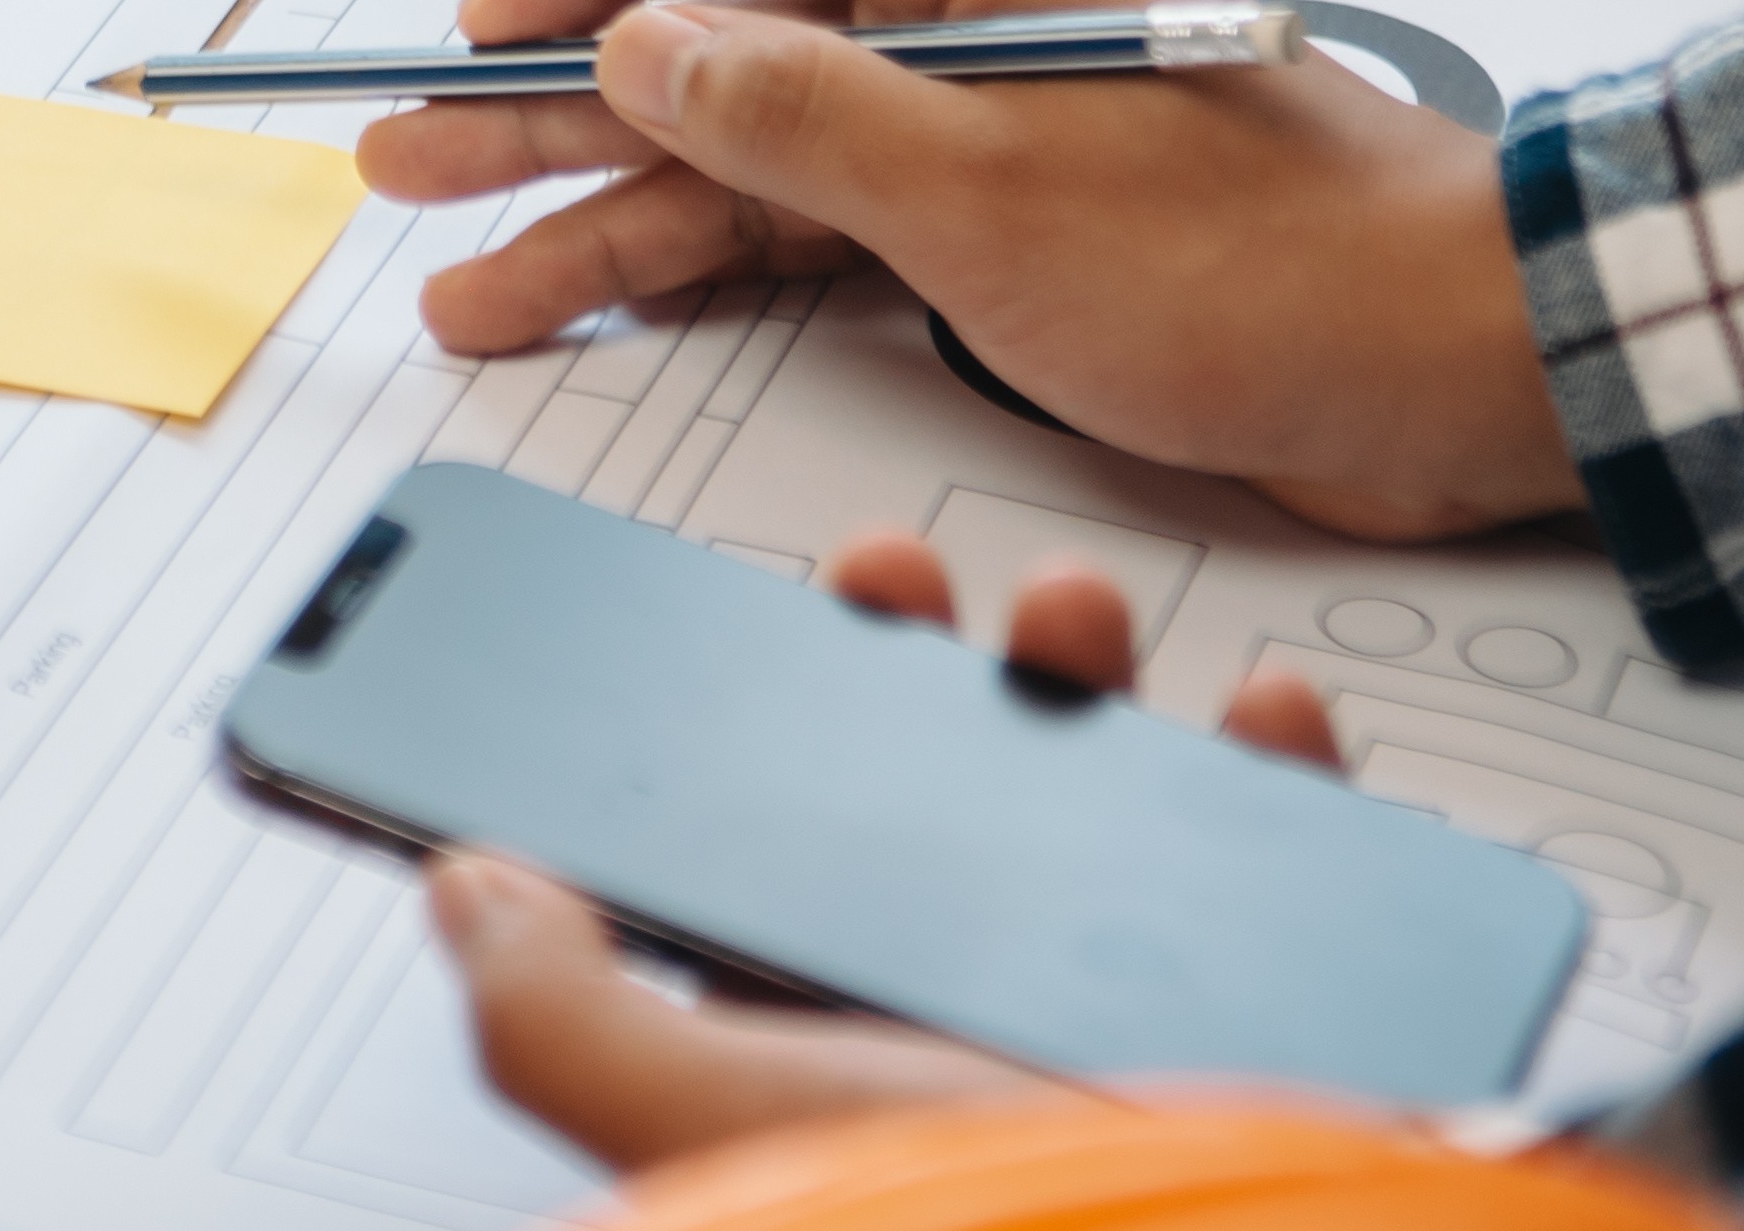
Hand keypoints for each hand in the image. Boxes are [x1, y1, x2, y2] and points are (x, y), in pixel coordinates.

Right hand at [358, 0, 1575, 539]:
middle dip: (552, 108)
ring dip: (611, 216)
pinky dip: (714, 271)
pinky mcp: (1013, 237)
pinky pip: (818, 232)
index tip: (470, 36)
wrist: (1463, 373)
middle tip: (399, 158)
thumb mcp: (990, 188)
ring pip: (752, 155)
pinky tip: (608, 310)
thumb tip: (637, 46)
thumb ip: (798, 111)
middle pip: (714, 39)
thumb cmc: (1263, 264)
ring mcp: (987, 130)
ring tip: (458, 285)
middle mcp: (971, 14)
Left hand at [428, 542, 1344, 1165]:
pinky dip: (1273, 762)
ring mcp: (1128, 1010)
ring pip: (1086, 797)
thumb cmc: (1002, 1222)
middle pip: (915, 806)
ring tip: (1066, 616)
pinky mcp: (1278, 1000)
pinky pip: (1275, 851)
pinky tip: (1257, 713)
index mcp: (830, 1057)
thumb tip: (465, 891)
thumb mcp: (724, 1125)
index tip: (703, 624)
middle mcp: (970, 1028)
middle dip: (899, 658)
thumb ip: (567, 1018)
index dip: (717, 743)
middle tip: (888, 578)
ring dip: (1072, 671)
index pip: (745, 880)